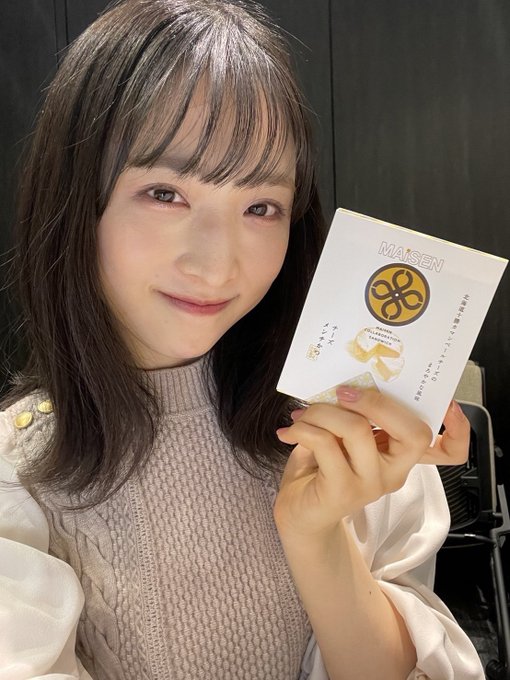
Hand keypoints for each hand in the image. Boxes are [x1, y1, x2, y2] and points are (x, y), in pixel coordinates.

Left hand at [273, 387, 468, 539]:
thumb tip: (347, 381)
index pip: (449, 452)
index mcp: (400, 455)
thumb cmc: (322, 467)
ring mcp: (371, 484)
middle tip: (342, 391)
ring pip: (357, 429)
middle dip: (375, 401)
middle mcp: (394, 472)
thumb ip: (355, 416)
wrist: (299, 512)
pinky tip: (288, 432)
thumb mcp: (344, 437)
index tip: (452, 406)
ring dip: (323, 411)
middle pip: (411, 431)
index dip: (460, 432)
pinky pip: (325, 443)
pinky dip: (303, 428)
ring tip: (302, 414)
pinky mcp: (342, 491)